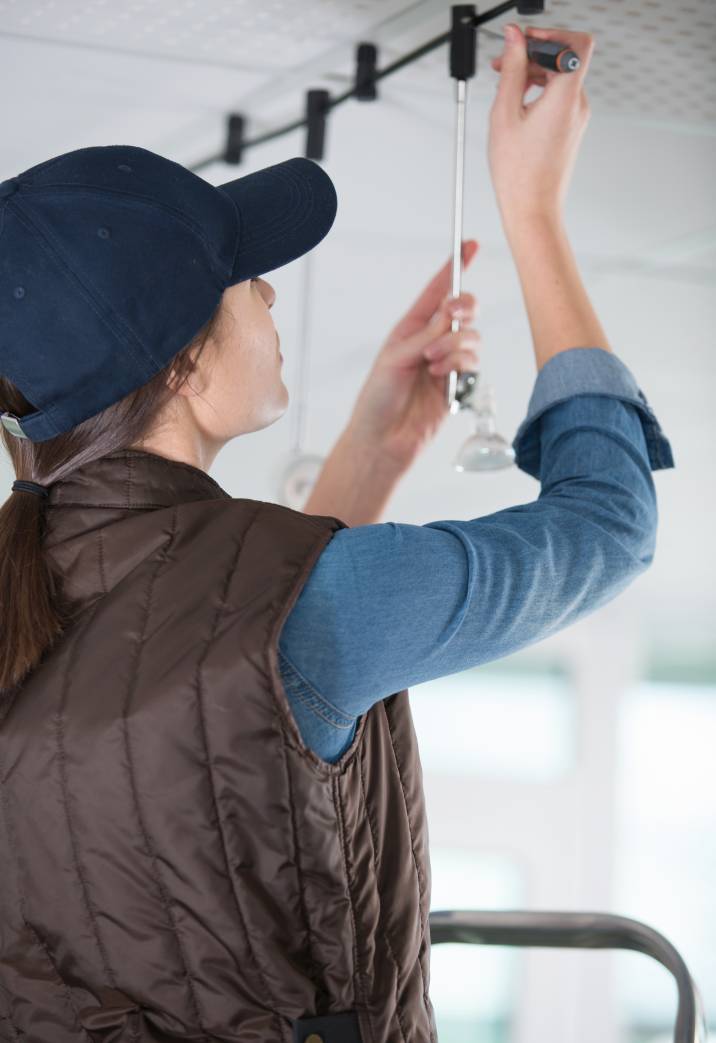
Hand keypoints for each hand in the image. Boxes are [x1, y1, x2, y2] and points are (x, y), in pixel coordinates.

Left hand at [345, 241, 480, 468]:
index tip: (469, 244)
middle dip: (462, 309)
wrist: (384, 439)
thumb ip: (426, 334)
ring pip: (471, 337)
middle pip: (464, 309)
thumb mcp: (396, 357)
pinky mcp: (457, 384)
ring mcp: (446, 362)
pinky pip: (472, 363)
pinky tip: (440, 379)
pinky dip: (459, 366)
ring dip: (454, 346)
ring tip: (432, 364)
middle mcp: (431, 340)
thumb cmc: (378, 398)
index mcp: (411, 326)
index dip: (455, 266)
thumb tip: (451, 316)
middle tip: (450, 318)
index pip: (437, 290)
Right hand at [488, 24, 595, 221]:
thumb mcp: (504, 114)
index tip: (525, 40)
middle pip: (564, 58)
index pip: (577, 43)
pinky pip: (558, 96)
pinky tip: (516, 105)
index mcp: (565, 98)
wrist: (532, 209)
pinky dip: (538, 91)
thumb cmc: (518, 173)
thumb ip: (512, 69)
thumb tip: (515, 38)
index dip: (551, 33)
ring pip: (559, 77)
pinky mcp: (571, 127)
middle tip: (503, 63)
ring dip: (533, 73)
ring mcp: (577, 117)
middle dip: (533, 54)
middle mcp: (578, 104)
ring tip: (505, 87)